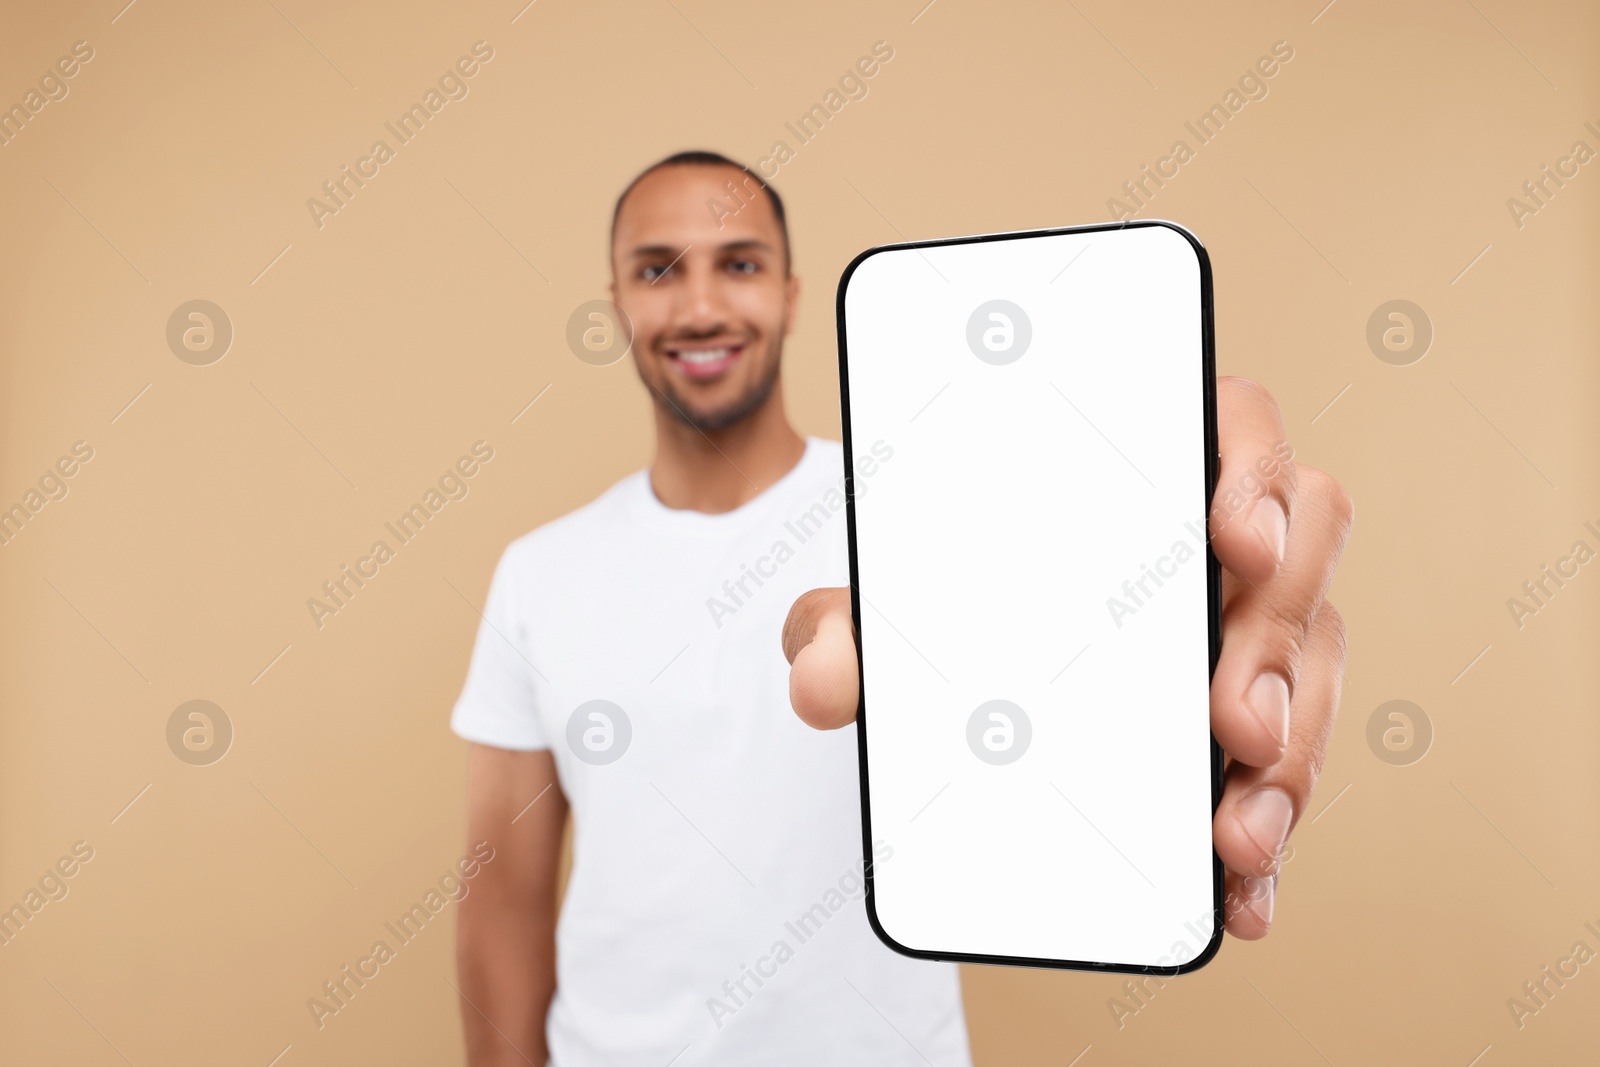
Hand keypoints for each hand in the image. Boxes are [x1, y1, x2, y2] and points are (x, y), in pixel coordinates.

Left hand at [781, 376, 1352, 939]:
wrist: (949, 687)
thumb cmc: (934, 610)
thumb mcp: (875, 613)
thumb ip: (837, 629)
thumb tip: (820, 683)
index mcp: (1142, 469)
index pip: (1236, 426)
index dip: (1255, 473)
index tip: (1232, 544)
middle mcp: (1212, 541)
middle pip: (1302, 556)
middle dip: (1278, 643)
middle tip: (1233, 726)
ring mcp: (1245, 629)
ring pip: (1312, 669)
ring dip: (1292, 756)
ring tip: (1232, 836)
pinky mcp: (1251, 719)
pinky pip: (1289, 765)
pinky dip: (1274, 833)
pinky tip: (1240, 894)